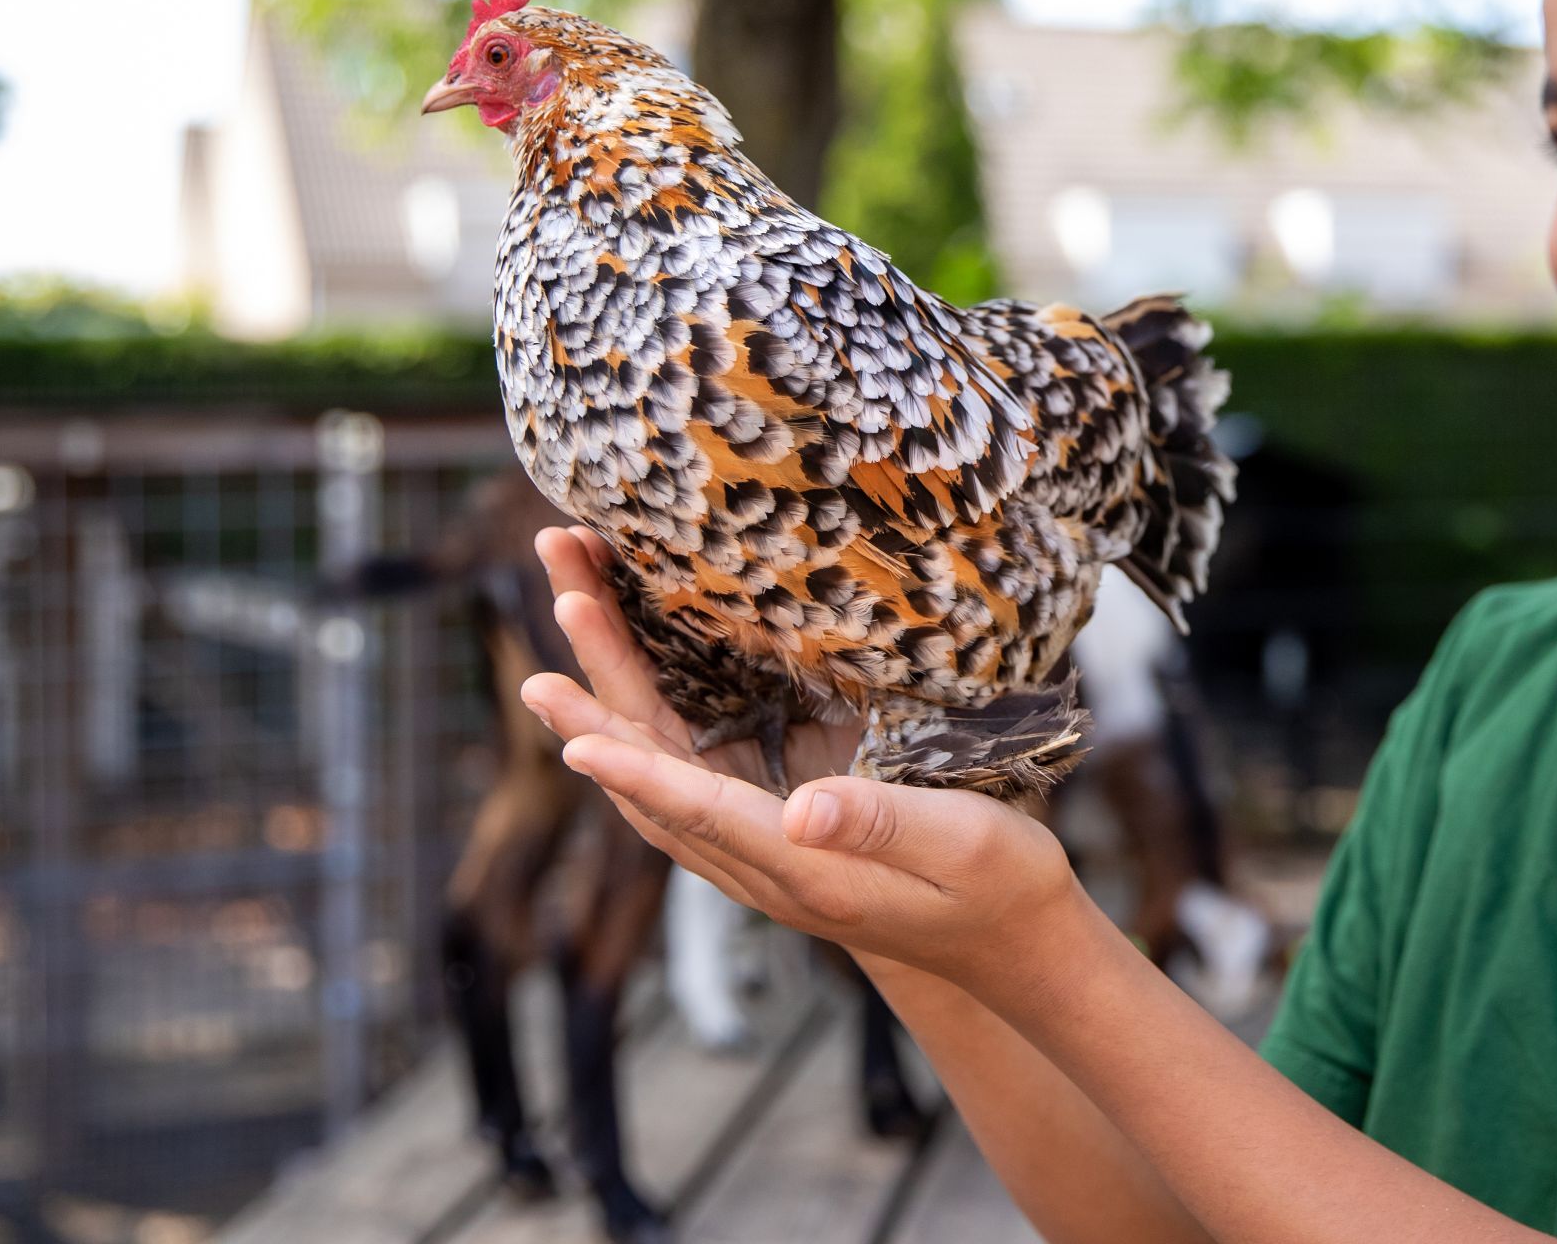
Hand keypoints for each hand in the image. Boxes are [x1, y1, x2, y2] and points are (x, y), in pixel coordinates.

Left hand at [520, 526, 1088, 993]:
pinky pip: (686, 777)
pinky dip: (644, 724)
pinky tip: (626, 678)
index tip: (572, 732)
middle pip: (655, 786)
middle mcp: (763, 869)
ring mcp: (759, 854)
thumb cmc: (996, 885)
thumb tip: (798, 808)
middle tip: (551, 621)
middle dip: (596, 706)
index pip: (702, 811)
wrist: (1005, 942)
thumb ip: (879, 823)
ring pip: (659, 778)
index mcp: (805, 872)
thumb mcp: (960, 842)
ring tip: (571, 613)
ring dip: (607, 704)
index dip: (636, 768)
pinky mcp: (770, 832)